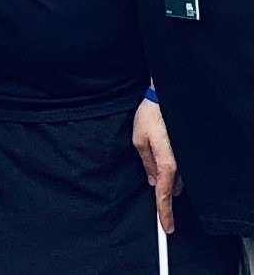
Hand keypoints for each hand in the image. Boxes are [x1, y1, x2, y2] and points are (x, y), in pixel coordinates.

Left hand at [133, 98, 181, 232]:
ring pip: (176, 179)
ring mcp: (185, 159)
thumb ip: (146, 163)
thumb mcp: (138, 139)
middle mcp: (179, 164)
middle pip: (171, 189)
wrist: (166, 98)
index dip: (164, 213)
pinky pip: (179, 168)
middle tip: (150, 173)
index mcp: (166, 162)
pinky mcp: (186, 154)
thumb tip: (151, 180)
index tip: (166, 227)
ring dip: (165, 176)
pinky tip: (161, 152)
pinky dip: (170, 167)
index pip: (164, 194)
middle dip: (161, 189)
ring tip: (153, 152)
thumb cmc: (151, 116)